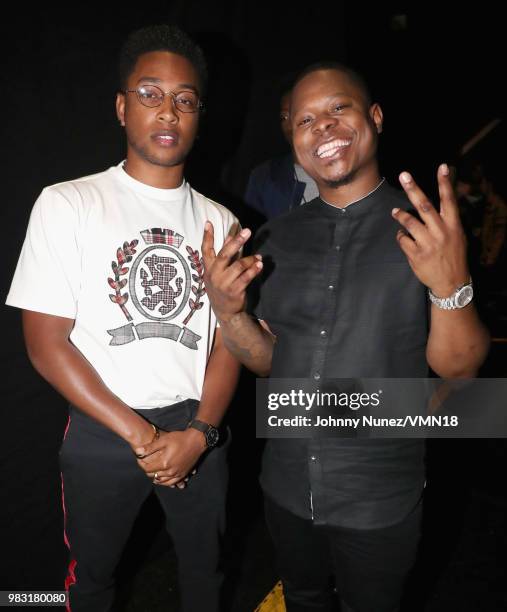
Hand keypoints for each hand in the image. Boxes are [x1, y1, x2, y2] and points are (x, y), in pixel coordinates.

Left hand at [133, 429, 205, 487]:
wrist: (197, 441)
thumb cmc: (180, 438)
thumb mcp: (164, 440)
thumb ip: (150, 447)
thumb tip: (138, 452)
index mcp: (164, 463)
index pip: (148, 469)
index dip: (142, 465)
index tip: (140, 460)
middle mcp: (170, 471)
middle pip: (154, 476)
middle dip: (148, 471)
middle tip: (146, 465)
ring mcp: (177, 474)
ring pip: (163, 481)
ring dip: (156, 478)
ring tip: (153, 473)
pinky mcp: (183, 474)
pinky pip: (172, 483)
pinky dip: (166, 482)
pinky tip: (163, 479)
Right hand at [201, 221, 262, 321]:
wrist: (225, 311)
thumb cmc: (222, 287)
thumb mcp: (218, 272)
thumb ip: (224, 255)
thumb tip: (230, 236)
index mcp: (209, 268)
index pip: (205, 250)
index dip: (207, 236)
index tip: (208, 223)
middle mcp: (214, 275)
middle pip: (224, 254)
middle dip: (236, 242)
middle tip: (247, 231)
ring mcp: (223, 284)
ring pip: (238, 266)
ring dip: (250, 259)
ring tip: (259, 256)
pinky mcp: (234, 291)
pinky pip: (246, 277)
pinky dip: (254, 270)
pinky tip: (260, 264)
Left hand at [392, 164, 469, 295]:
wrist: (451, 282)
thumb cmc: (453, 255)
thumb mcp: (457, 236)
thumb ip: (447, 220)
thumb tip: (438, 203)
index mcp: (453, 225)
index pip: (449, 200)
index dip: (445, 183)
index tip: (442, 166)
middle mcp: (441, 231)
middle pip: (425, 205)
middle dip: (414, 189)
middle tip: (404, 175)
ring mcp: (428, 243)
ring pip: (409, 222)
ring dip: (400, 215)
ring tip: (395, 211)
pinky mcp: (416, 254)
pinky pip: (403, 239)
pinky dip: (401, 236)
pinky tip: (403, 237)